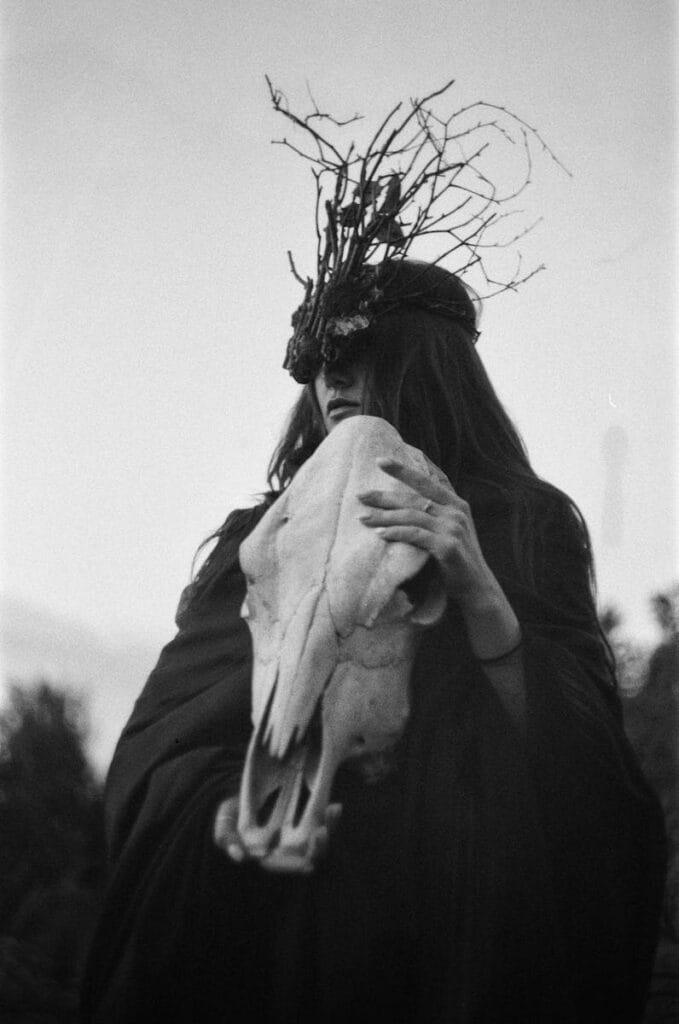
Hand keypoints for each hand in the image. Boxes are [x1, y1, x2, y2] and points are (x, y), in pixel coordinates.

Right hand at [213, 795, 342, 874]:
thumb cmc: (232, 815)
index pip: (282, 867)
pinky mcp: (308, 823)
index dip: (294, 867)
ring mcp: (299, 838)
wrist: (244, 796)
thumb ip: (226, 837)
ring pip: (319, 842)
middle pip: (308, 857)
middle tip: (322, 832)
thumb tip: (239, 856)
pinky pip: (322, 824)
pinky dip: (330, 818)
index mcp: (267, 858)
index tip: (306, 865)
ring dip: (329, 828)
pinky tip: (335, 806)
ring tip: (333, 811)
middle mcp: (286, 852)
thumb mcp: (224, 823)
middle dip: (319, 848)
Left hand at [358, 457, 497, 610]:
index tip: (381, 460)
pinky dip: (396, 532)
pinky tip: (379, 534)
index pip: (429, 479)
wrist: (477, 588)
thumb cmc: (458, 560)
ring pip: (411, 515)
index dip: (404, 469)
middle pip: (414, 497)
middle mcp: (456, 511)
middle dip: (385, 496)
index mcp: (457, 503)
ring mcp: (453, 527)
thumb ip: (436, 514)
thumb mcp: (451, 530)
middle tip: (361, 495)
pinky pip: (415, 534)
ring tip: (363, 518)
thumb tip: (406, 503)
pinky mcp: (447, 545)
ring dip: (384, 516)